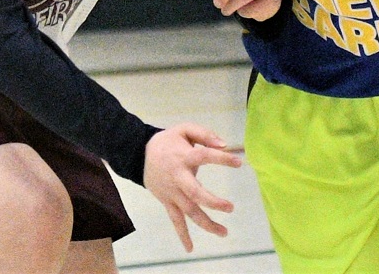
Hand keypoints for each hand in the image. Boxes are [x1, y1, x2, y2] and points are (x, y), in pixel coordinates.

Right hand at [143, 123, 242, 251]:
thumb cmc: (168, 142)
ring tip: (224, 232)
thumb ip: (204, 135)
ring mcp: (172, 192)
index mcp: (184, 157)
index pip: (204, 156)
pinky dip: (182, 235)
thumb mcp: (184, 129)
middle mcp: (178, 177)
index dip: (221, 159)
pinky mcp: (167, 201)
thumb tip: (224, 145)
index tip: (239, 162)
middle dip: (213, 202)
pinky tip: (190, 248)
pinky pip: (175, 220)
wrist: (139, 154)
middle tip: (230, 208)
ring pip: (188, 211)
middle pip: (195, 192)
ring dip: (206, 223)